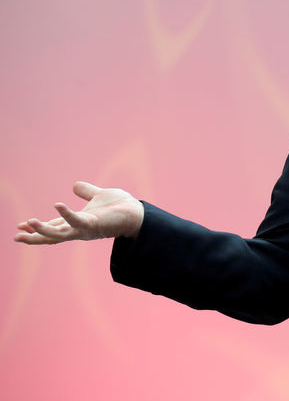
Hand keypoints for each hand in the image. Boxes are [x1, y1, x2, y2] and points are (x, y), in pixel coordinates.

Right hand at [14, 181, 143, 244]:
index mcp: (78, 222)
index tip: (21, 226)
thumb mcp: (99, 196)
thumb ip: (86, 192)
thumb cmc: (120, 207)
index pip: (54, 226)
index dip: (38, 227)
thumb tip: (75, 185)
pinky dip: (66, 214)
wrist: (137, 212)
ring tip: (29, 223)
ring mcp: (85, 229)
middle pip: (52, 235)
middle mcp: (79, 229)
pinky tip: (57, 205)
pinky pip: (77, 221)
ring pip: (59, 234)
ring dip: (43, 230)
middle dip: (34, 237)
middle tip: (16, 237)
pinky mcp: (94, 225)